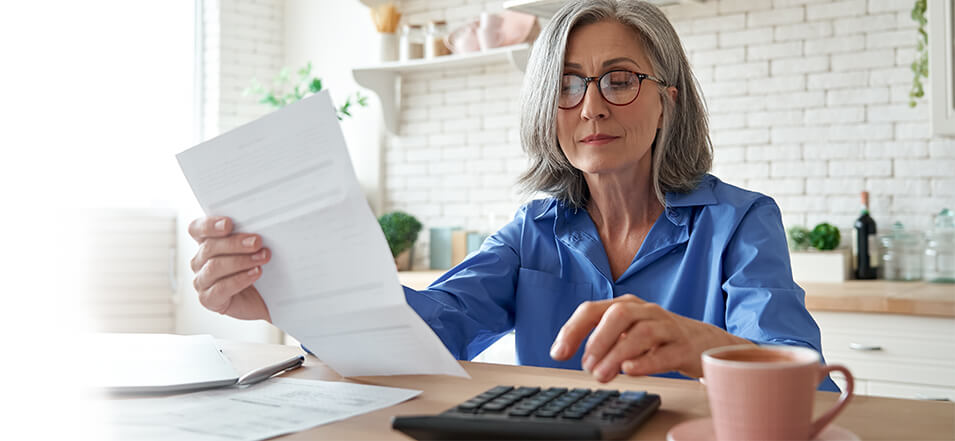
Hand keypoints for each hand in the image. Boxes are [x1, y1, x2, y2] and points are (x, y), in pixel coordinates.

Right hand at [189, 216, 271, 321]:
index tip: (228, 224)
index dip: (209, 225)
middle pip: (209, 247)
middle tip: (257, 242)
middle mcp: (199, 261)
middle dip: (235, 243)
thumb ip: (247, 237)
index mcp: (206, 243)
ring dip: (241, 261)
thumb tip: (256, 230)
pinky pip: (221, 288)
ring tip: (261, 258)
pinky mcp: (208, 299)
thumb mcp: (251, 249)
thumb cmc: (254, 268)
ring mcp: (201, 281)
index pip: (197, 229)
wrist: (263, 298)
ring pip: (214, 267)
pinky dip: (240, 279)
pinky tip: (255, 273)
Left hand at [549, 294, 751, 381]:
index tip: (558, 353)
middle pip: (618, 314)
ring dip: (617, 354)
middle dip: (598, 339)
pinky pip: (665, 352)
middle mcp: (646, 311)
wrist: (704, 342)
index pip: (593, 310)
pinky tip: (630, 370)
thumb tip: (570, 353)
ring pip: (642, 333)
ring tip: (602, 375)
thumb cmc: (658, 338)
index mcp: (626, 306)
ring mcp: (667, 327)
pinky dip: (646, 361)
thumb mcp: (627, 332)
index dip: (572, 330)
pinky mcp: (684, 347)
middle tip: (585, 366)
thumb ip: (600, 340)